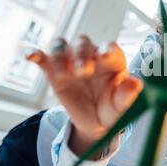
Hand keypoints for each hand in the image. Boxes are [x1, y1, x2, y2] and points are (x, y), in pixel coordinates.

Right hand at [26, 35, 142, 155]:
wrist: (95, 121)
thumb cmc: (112, 109)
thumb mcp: (120, 107)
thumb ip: (127, 96)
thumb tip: (136, 84)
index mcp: (112, 61)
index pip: (110, 48)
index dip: (107, 49)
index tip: (105, 56)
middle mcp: (91, 56)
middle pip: (84, 43)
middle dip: (82, 55)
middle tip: (83, 72)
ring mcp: (71, 61)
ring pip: (62, 46)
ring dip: (60, 55)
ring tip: (62, 73)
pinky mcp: (54, 71)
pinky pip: (44, 58)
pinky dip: (36, 54)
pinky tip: (31, 56)